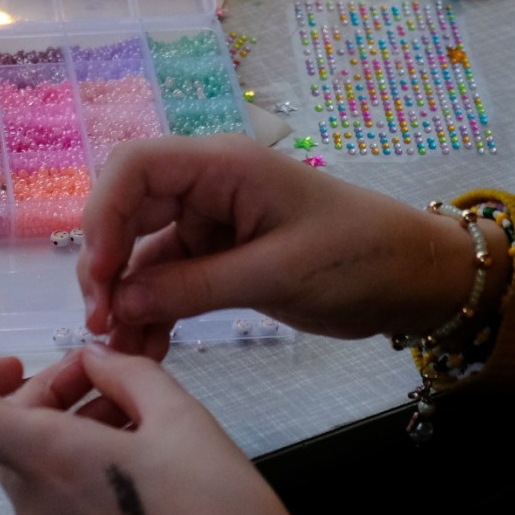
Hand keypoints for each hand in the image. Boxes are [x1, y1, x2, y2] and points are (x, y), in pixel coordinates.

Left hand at [0, 345, 325, 514]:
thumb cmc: (214, 506)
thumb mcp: (179, 416)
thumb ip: (126, 373)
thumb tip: (94, 360)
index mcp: (47, 459)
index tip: (21, 363)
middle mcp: (33, 500)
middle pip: (2, 430)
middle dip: (48, 391)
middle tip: (109, 375)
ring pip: (31, 460)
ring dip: (70, 422)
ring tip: (139, 411)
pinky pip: (55, 492)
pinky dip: (81, 459)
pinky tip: (141, 451)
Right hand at [78, 136, 500, 358]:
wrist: (416, 280)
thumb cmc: (358, 258)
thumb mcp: (276, 274)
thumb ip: (194, 287)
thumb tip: (120, 305)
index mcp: (222, 165)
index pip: (135, 168)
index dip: (103, 217)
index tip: (99, 277)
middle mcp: (207, 186)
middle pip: (127, 210)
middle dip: (106, 264)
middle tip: (102, 323)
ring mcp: (210, 223)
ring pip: (143, 254)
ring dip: (126, 298)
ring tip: (120, 349)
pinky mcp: (219, 258)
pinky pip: (169, 281)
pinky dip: (153, 312)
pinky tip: (146, 349)